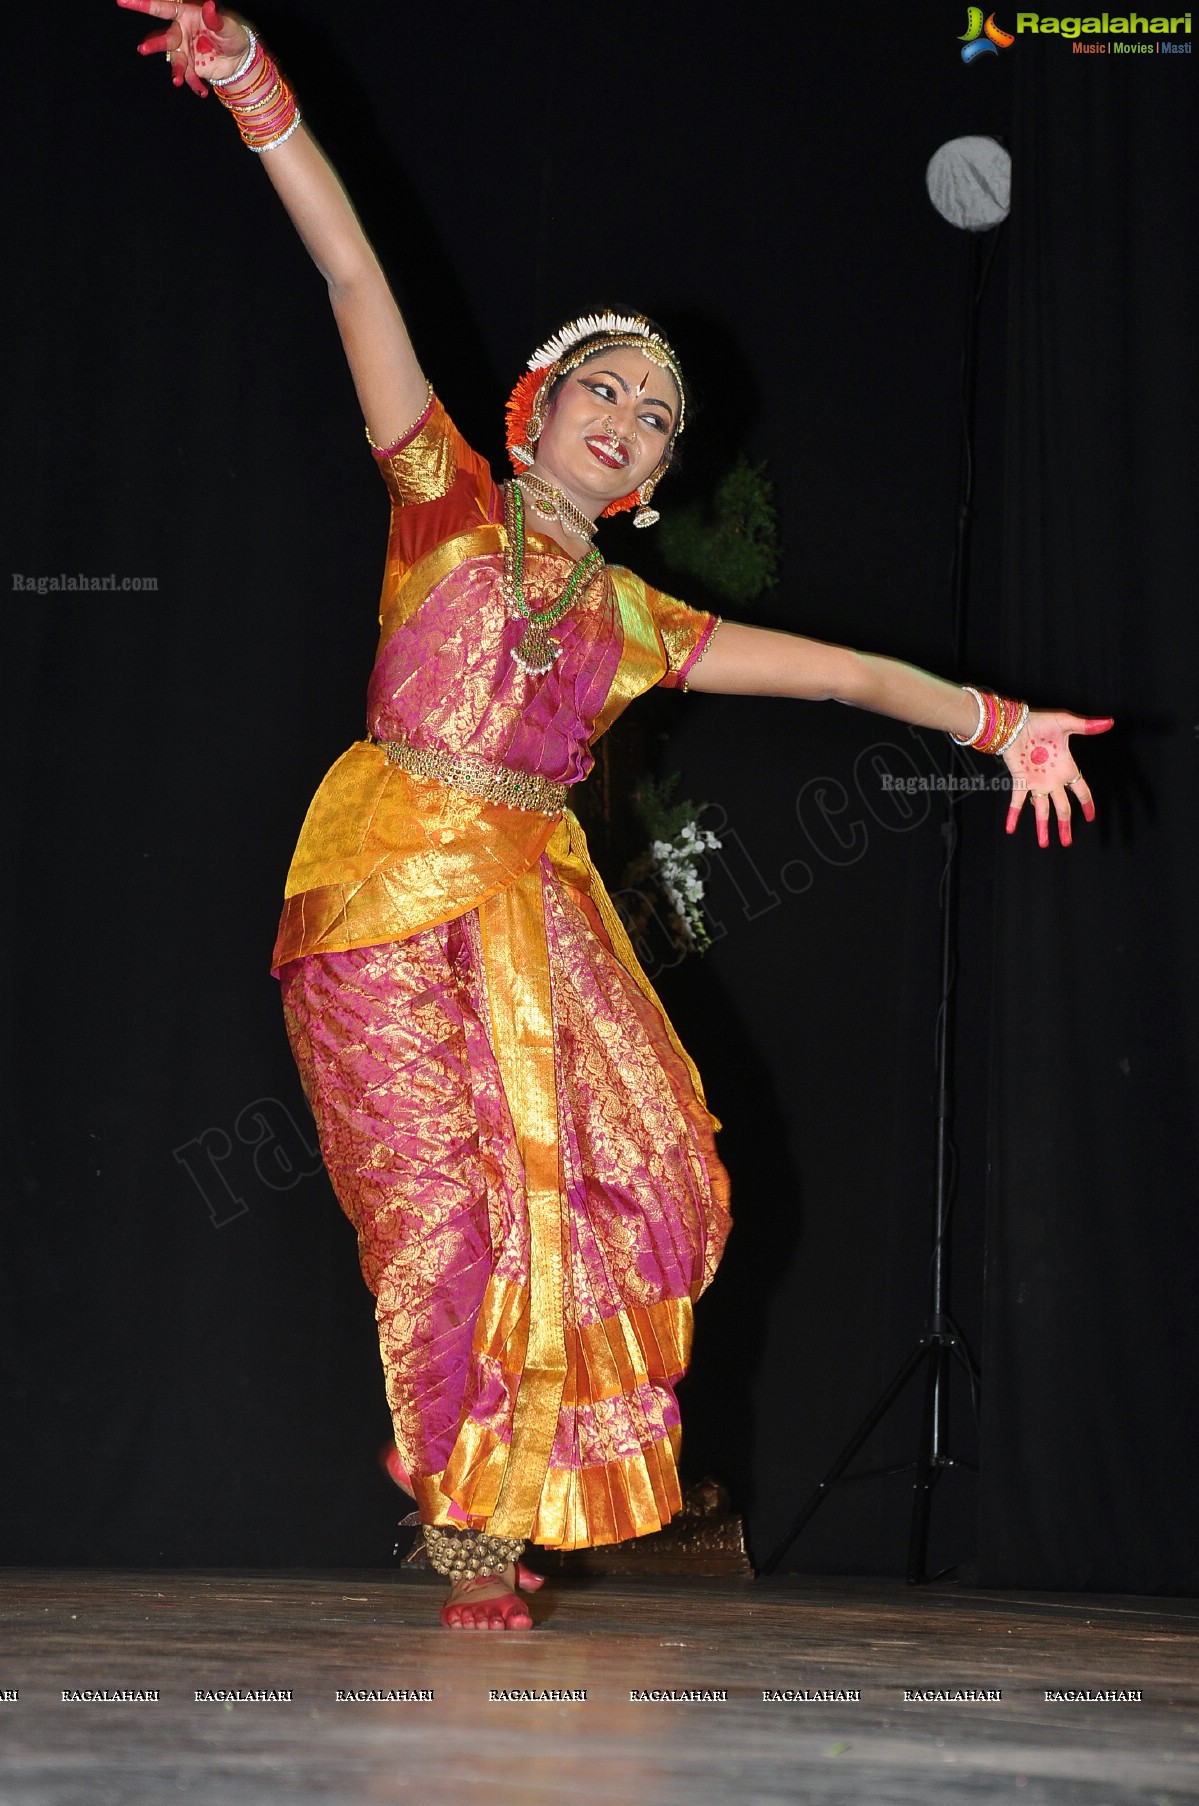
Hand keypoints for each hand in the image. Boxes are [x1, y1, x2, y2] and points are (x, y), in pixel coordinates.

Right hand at [117, 0, 249, 96]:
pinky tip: (202, 92)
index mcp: (186, 14)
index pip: (161, 8)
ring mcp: (185, 51)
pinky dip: (194, 84)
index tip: (123, 1)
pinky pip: (188, 77)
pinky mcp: (192, 68)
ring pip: (174, 61)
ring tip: (176, 81)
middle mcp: (182, 32)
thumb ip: (216, 19)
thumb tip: (209, 6)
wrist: (241, 57)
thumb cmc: (233, 33)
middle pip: (164, 38)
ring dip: (175, 71)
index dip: (142, 4)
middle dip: (153, 44)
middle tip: (142, 49)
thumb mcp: (227, 25)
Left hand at [1002, 709, 1113, 848]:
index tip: (1091, 817)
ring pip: (1041, 810)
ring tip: (1044, 845)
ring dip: (1042, 827)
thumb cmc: (1040, 721)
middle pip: (1062, 808)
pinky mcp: (1020, 780)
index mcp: (1066, 768)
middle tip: (1067, 843)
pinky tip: (1009, 829)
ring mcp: (1036, 782)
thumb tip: (1110, 722)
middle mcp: (1052, 779)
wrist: (1014, 723)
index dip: (1087, 804)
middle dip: (1065, 825)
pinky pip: (1017, 801)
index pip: (1081, 791)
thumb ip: (1086, 726)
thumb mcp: (1065, 722)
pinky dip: (1013, 815)